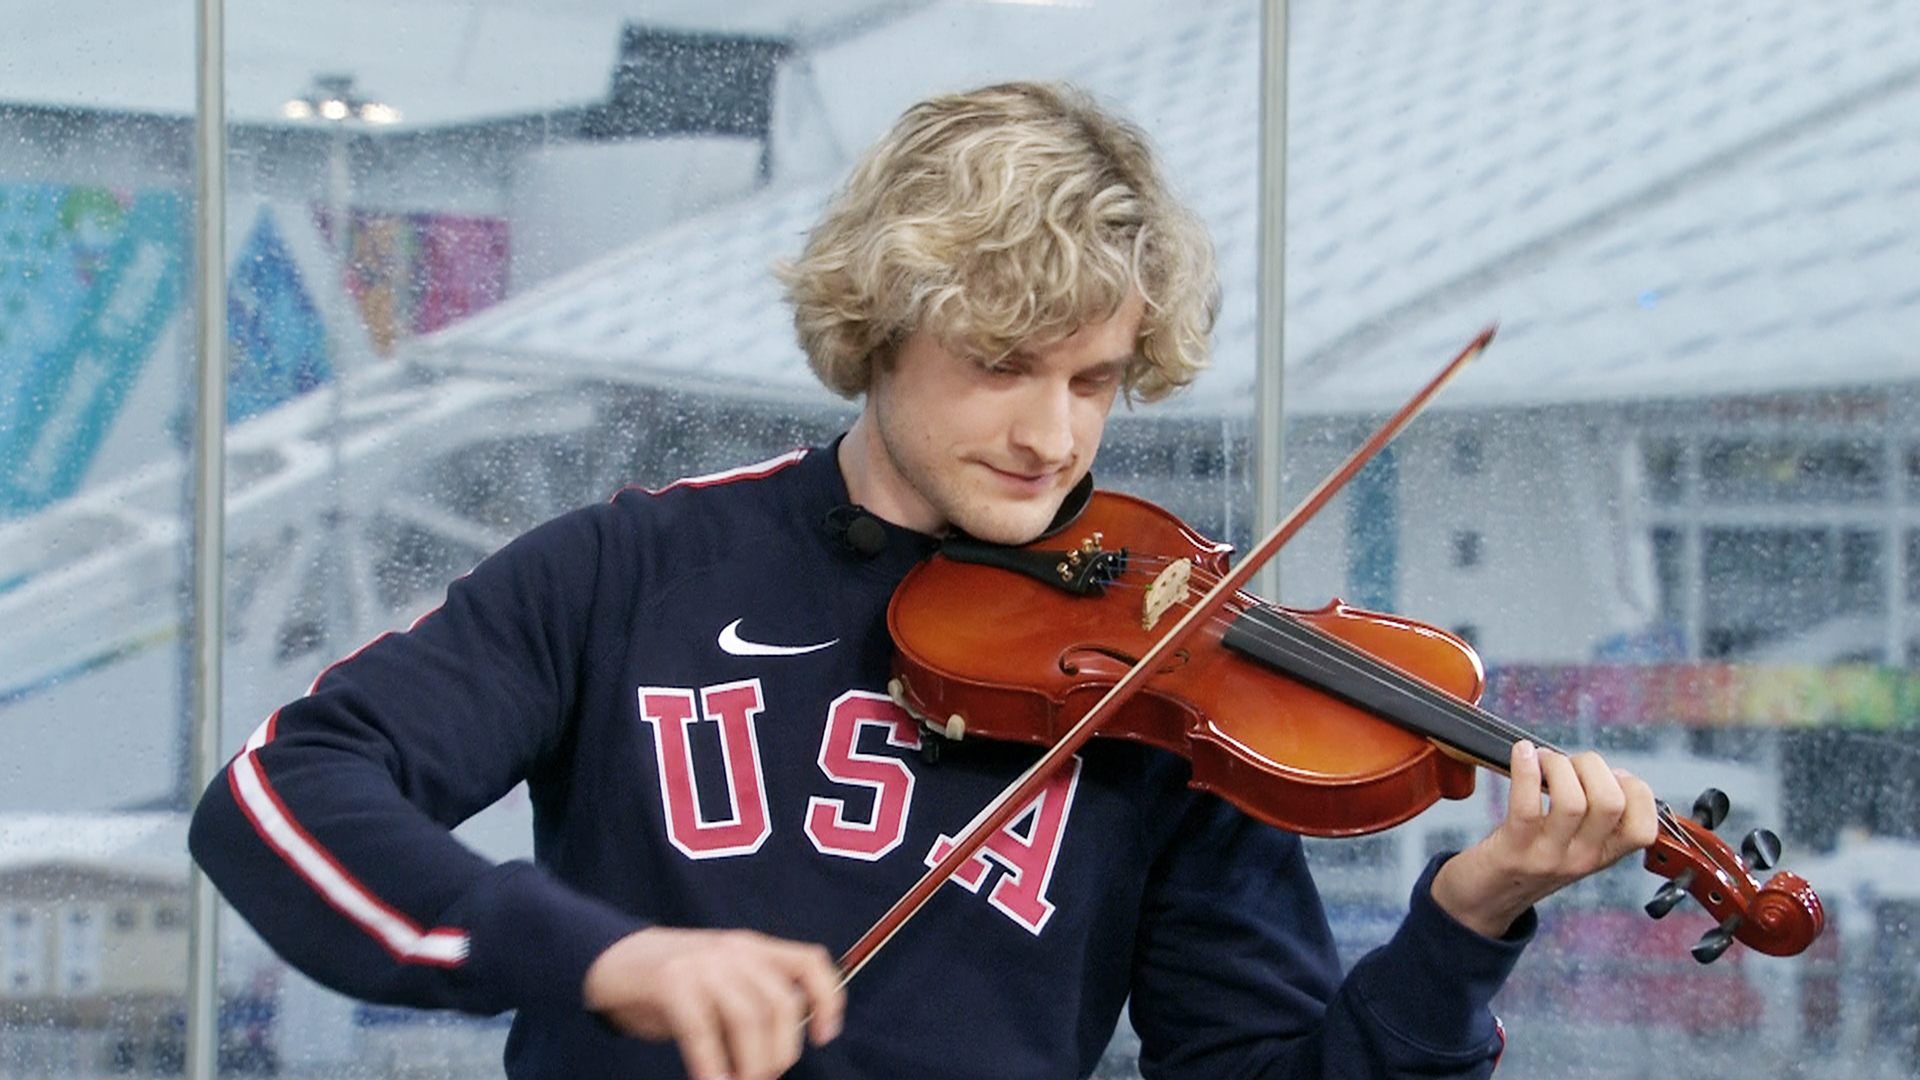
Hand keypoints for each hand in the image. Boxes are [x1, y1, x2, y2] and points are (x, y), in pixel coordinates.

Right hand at [582, 926, 845, 1079]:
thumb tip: (782, 1047)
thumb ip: (752, 999)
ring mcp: (701, 964)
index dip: (828, 999)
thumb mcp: (721, 979)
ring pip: (748, 1019)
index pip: (810, 961)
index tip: (822, 1039)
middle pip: (781, 1003)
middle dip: (780, 1052)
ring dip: (751, 1065)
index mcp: (753, 948)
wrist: (610, 959)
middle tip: (764, 1077)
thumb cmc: (672, 981)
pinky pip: (702, 1030)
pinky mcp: (669, 983)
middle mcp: (733, 951)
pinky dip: (712, 1065)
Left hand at [1429, 740, 1658, 938]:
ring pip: (1572, 801)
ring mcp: (1549, 857)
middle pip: (1611, 802)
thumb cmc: (1528, 858)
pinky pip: (1525, 805)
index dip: (1636, 790)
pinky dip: (1525, 769)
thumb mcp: (1575, 845)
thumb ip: (1596, 817)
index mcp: (1604, 856)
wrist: (1485, 900)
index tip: (1610, 775)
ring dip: (1558, 765)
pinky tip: (1522, 754)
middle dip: (1593, 766)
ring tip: (1542, 760)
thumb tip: (1607, 771)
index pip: (1645, 828)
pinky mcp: (1514, 851)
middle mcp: (1583, 859)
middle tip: (1568, 762)